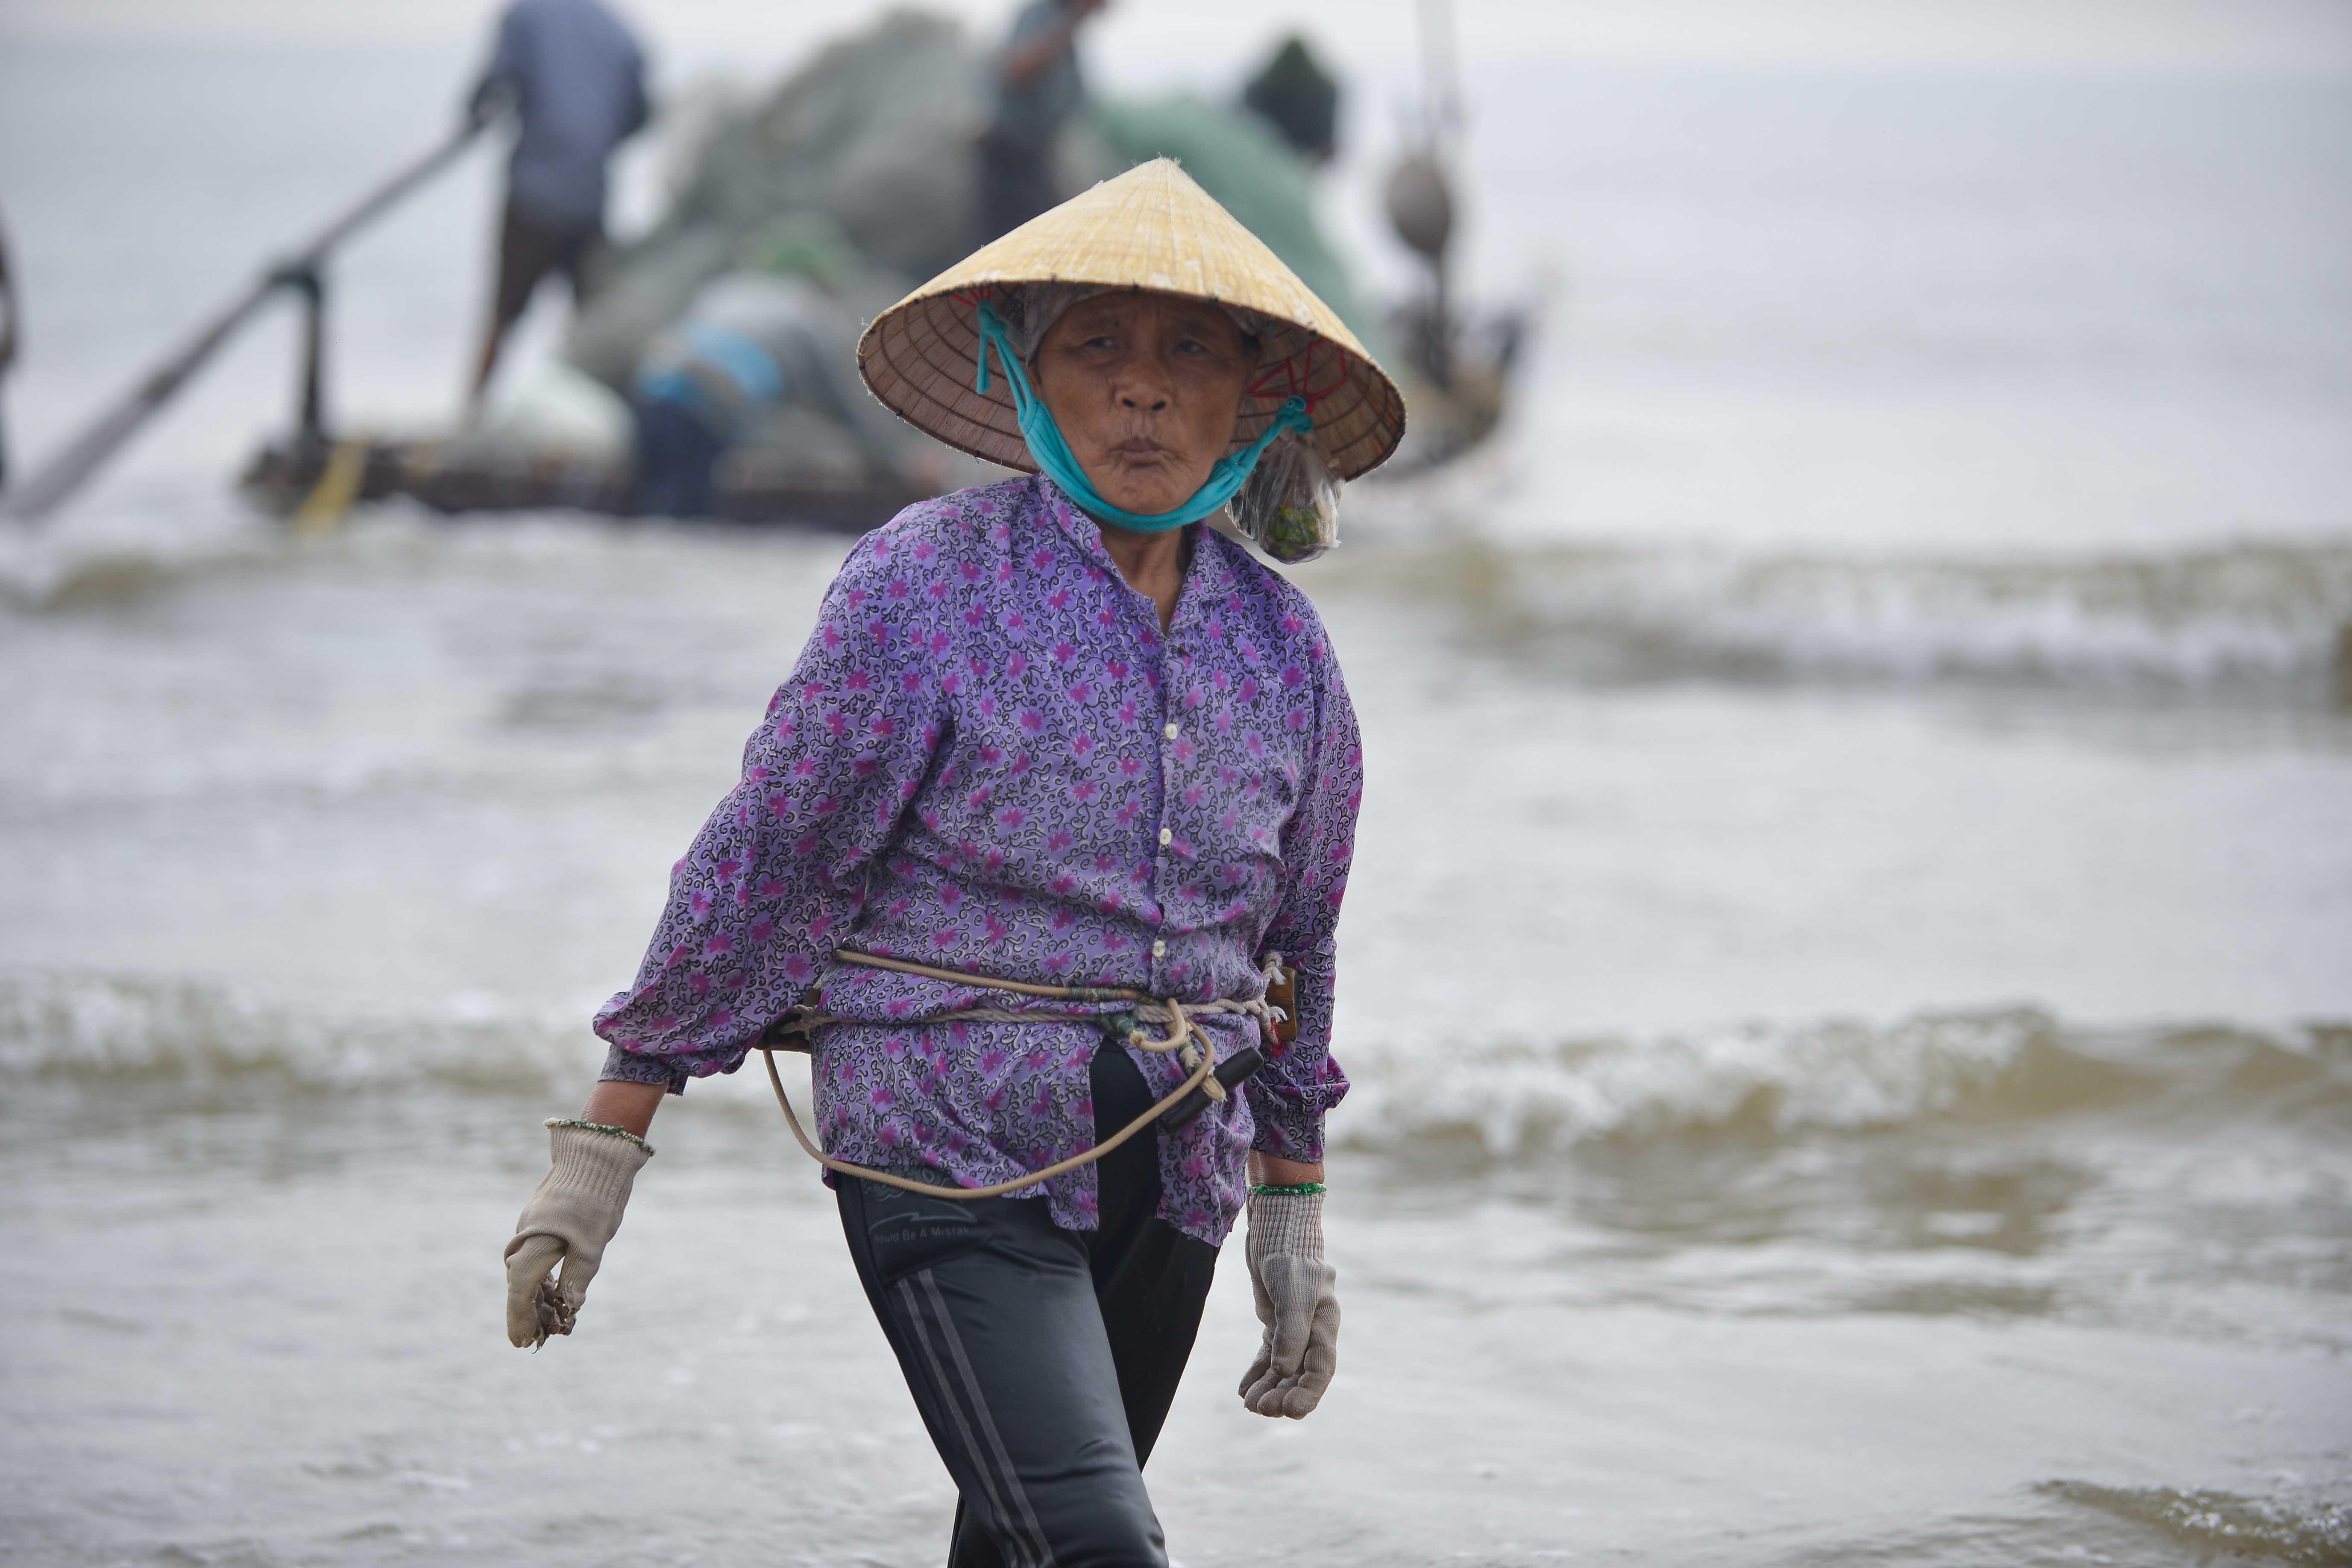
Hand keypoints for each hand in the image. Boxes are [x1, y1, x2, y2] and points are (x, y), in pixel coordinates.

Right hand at [503, 1121, 652, 1347]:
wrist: (596, 1154)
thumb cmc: (597, 1198)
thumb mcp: (593, 1242)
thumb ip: (578, 1274)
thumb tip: (572, 1307)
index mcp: (536, 1242)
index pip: (520, 1290)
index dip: (519, 1318)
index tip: (522, 1342)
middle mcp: (527, 1235)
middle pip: (519, 1283)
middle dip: (524, 1313)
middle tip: (532, 1340)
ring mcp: (532, 1226)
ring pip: (525, 1269)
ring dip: (532, 1296)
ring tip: (544, 1323)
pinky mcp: (540, 1220)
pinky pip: (533, 1255)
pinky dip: (539, 1276)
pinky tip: (551, 1291)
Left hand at [1238, 1189, 1337, 1417]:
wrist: (1276, 1225)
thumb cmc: (1290, 1256)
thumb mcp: (1293, 1293)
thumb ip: (1291, 1332)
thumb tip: (1284, 1370)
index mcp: (1326, 1323)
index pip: (1321, 1368)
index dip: (1308, 1393)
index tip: (1289, 1411)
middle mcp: (1312, 1329)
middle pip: (1301, 1373)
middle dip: (1283, 1394)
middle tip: (1260, 1409)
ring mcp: (1293, 1326)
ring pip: (1283, 1367)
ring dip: (1269, 1387)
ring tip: (1250, 1404)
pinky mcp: (1275, 1320)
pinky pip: (1269, 1354)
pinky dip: (1259, 1372)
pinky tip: (1244, 1389)